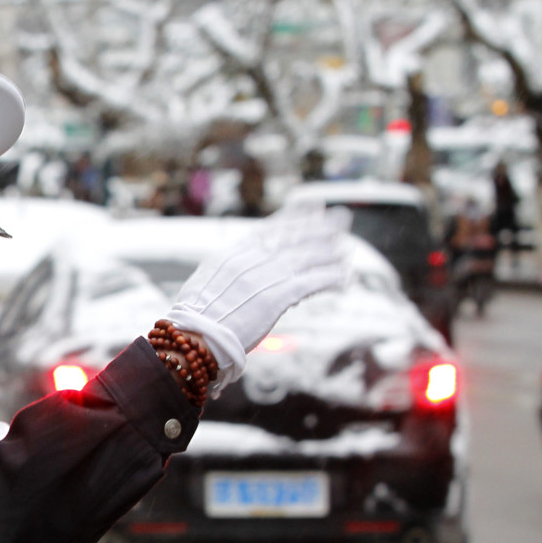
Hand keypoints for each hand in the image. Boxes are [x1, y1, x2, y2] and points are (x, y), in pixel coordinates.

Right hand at [165, 204, 350, 394]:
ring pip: (307, 257)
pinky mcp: (278, 297)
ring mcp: (266, 277)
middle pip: (294, 237)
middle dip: (320, 226)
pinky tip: (344, 277)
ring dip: (330, 253)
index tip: (313, 206)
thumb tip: (238, 266)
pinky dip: (330, 278)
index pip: (271, 229)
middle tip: (341, 218)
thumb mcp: (206, 282)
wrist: (195, 336)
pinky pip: (311, 283)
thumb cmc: (195, 318)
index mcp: (233, 253)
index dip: (295, 216)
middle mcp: (252, 259)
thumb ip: (228, 270)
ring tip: (346, 249)